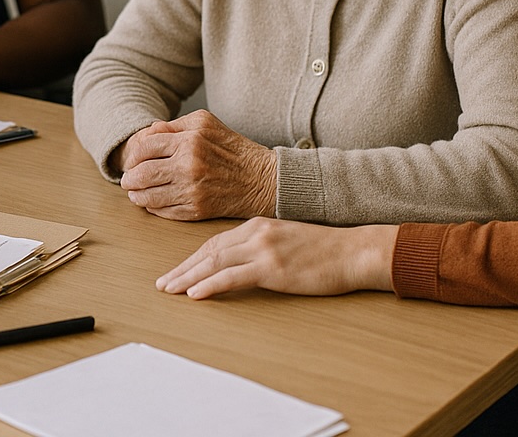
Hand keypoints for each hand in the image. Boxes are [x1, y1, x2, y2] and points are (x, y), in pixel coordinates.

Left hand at [119, 110, 274, 220]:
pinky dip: (152, 208)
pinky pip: (163, 212)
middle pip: (141, 174)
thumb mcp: (206, 123)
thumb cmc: (233, 148)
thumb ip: (174, 125)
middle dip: (129, 179)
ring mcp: (191, 191)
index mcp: (189, 141)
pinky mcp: (196, 210)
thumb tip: (148, 132)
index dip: (133, 156)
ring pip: (148, 197)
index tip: (132, 161)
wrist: (262, 180)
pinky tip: (152, 203)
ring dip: (136, 196)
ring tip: (135, 193)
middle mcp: (188, 166)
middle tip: (127, 180)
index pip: (144, 148)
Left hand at [157, 218, 397, 298]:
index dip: (192, 258)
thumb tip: (239, 263)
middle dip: (183, 268)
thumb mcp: (286, 239)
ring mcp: (263, 249)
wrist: (354, 250)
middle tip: (163, 283)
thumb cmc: (325, 249)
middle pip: (208, 251)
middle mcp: (255, 232)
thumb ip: (261, 246)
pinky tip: (195, 293)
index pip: (215, 242)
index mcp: (256, 224)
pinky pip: (233, 276)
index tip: (176, 271)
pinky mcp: (273, 268)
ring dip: (188, 277)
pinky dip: (210, 284)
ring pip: (214, 262)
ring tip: (170, 289)